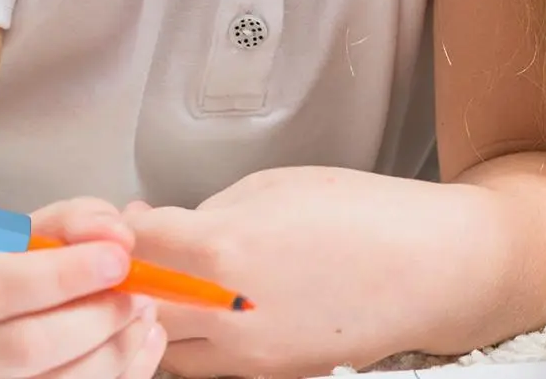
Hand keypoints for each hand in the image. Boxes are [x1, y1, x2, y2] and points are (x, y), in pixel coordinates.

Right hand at [0, 195, 164, 378]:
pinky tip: (142, 342)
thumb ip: (79, 221)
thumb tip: (119, 238)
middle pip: (26, 347)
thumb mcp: (46, 227)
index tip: (120, 259)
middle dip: (97, 319)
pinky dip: (125, 374)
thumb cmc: (27, 265)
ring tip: (143, 314)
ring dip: (116, 350)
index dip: (64, 275)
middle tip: (139, 294)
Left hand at [121, 166, 498, 377]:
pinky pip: (208, 365)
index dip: (121, 229)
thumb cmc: (358, 212)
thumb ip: (208, 210)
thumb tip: (160, 225)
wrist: (424, 267)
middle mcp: (223, 312)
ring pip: (164, 349)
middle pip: (136, 307)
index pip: (134, 246)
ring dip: (156, 317)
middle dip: (129, 279)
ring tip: (175, 283)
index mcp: (221, 249)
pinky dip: (196, 340)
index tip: (121, 221)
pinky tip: (214, 307)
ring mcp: (245, 355)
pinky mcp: (268, 376)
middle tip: (134, 257)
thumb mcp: (272, 185)